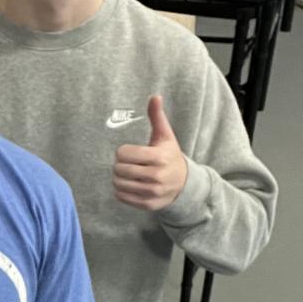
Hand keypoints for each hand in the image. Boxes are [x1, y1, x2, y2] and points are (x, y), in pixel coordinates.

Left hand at [113, 95, 187, 210]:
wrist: (184, 184)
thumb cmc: (169, 156)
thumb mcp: (165, 136)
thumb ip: (157, 117)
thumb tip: (155, 96)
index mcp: (159, 157)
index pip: (123, 154)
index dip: (123, 151)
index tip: (129, 152)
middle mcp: (156, 176)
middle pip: (119, 169)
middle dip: (119, 165)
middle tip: (127, 164)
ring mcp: (152, 192)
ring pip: (118, 183)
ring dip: (118, 177)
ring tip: (126, 173)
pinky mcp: (148, 204)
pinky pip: (121, 197)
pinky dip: (120, 190)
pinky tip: (129, 184)